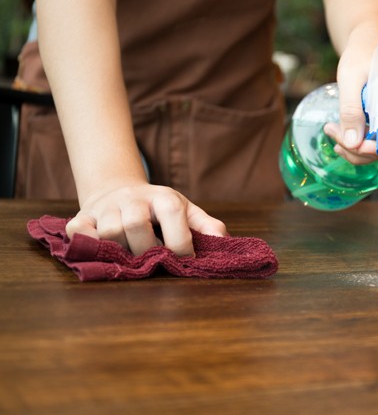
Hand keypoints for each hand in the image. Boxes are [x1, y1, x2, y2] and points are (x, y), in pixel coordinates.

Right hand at [66, 182, 226, 256]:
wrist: (120, 191)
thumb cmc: (160, 209)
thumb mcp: (187, 212)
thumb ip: (207, 226)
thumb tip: (224, 243)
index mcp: (164, 197)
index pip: (172, 218)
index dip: (181, 245)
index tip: (185, 261)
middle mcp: (133, 198)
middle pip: (134, 225)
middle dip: (146, 250)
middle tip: (154, 260)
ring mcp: (106, 207)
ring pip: (109, 232)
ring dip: (121, 250)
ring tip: (132, 255)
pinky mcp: (84, 216)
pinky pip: (79, 231)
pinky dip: (87, 243)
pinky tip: (101, 250)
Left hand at [324, 44, 377, 165]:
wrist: (369, 46)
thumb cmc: (362, 55)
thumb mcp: (349, 77)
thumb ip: (350, 109)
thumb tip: (352, 142)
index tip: (356, 142)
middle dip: (367, 153)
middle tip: (338, 140)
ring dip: (361, 150)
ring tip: (336, 134)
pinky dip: (365, 143)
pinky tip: (347, 133)